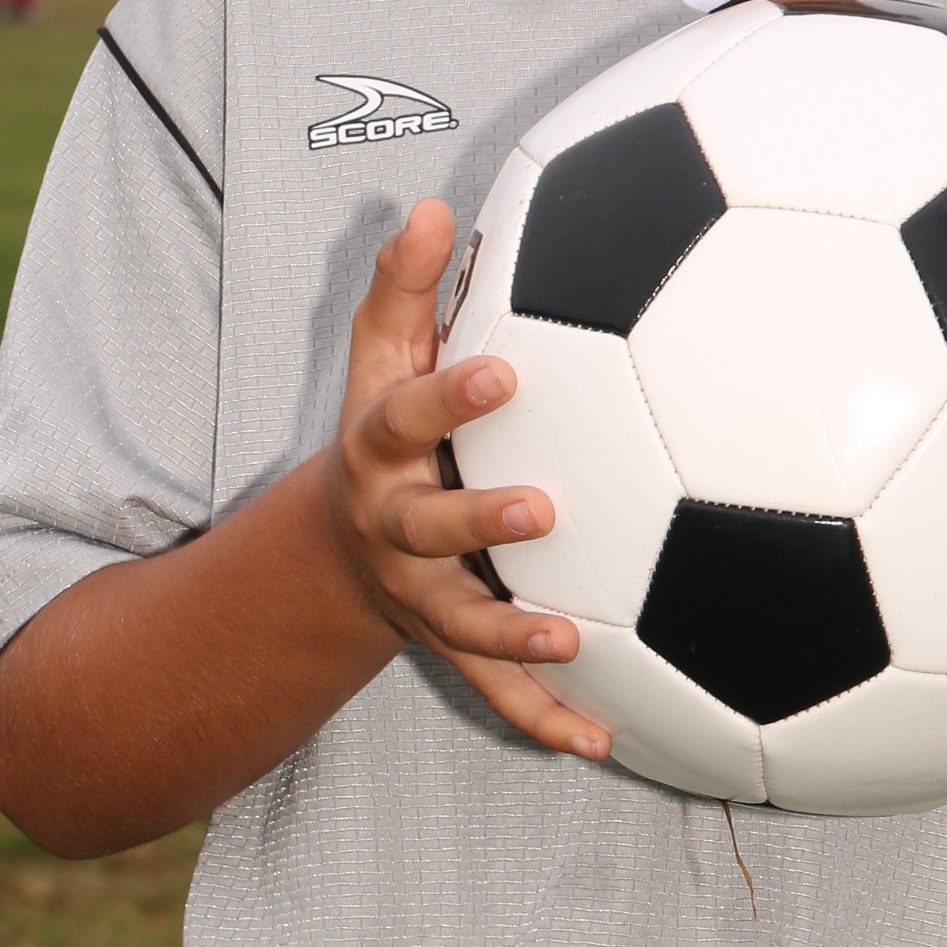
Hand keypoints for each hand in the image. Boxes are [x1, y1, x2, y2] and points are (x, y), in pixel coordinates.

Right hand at [321, 198, 608, 760]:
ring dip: (513, 640)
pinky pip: (496, 693)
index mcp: (381, 449)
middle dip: (477, 521)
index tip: (506, 371)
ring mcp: (422, 596)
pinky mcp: (453, 646)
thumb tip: (429, 206)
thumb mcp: (381, 355)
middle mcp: (395, 528)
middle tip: (539, 509)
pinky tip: (604, 740)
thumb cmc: (387, 428)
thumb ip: (405, 286)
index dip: (450, 398)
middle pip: (427, 530)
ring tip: (571, 641)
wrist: (342, 544)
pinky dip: (545, 720)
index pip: (406, 416)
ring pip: (463, 625)